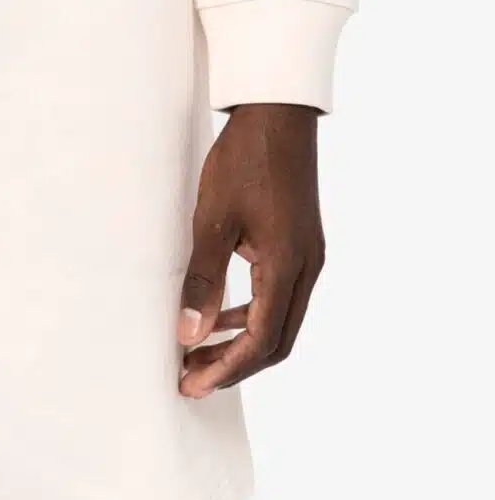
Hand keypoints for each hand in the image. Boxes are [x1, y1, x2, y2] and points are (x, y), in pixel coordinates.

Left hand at [178, 104, 325, 398]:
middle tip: (192, 381)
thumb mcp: (213, 221)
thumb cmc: (244, 161)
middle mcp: (307, 268)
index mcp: (287, 265)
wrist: (277, 113)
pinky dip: (251, 319)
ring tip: (198, 356)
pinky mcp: (302, 248)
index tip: (193, 386)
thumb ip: (202, 281)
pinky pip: (280, 300)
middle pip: (276, 343)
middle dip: (234, 367)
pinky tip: (221, 320)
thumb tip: (189, 335)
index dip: (227, 370)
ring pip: (280, 324)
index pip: (261, 341)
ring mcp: (308, 258)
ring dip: (241, 346)